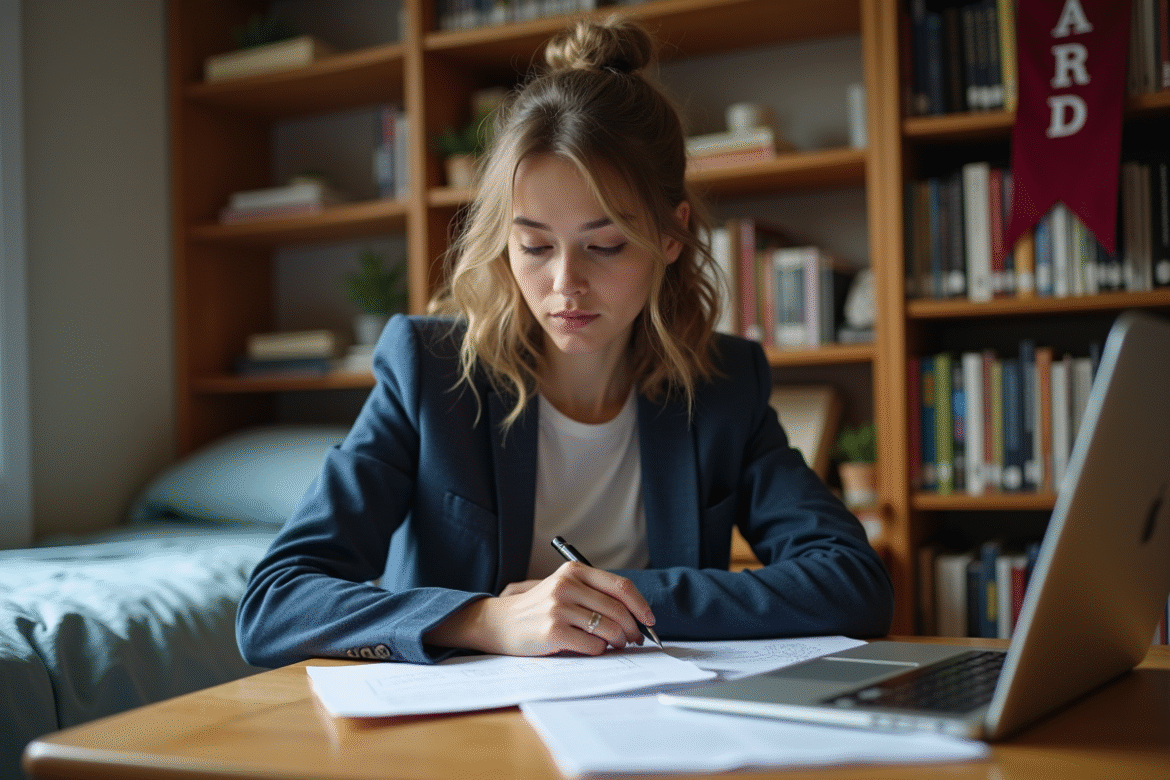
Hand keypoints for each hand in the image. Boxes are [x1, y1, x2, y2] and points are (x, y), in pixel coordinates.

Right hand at [423, 562, 656, 656]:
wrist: (499, 622)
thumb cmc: (539, 609)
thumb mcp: (564, 588)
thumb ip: (594, 594)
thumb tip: (635, 615)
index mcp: (574, 571)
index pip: (621, 587)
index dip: (641, 606)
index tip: (650, 620)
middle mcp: (567, 585)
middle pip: (618, 610)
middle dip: (633, 629)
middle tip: (636, 640)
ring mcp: (559, 608)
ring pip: (608, 629)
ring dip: (619, 641)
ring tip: (617, 645)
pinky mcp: (553, 631)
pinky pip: (592, 645)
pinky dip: (599, 651)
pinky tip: (592, 649)